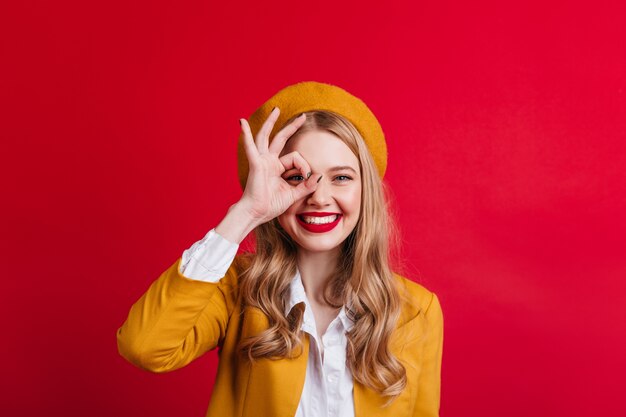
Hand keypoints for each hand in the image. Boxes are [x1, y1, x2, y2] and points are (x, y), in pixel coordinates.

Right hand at [237, 107, 320, 224]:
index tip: (307, 177)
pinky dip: (246, 134)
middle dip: (292, 127)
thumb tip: (319, 176)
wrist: (256, 213)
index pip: (295, 158)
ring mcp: (261, 160)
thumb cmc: (270, 205)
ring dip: (271, 122)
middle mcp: (268, 161)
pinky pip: (250, 146)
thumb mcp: (293, 195)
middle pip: (280, 138)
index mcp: (277, 168)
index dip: (304, 166)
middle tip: (303, 117)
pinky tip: (242, 122)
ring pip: (266, 136)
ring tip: (276, 110)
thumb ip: (306, 186)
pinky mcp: (256, 164)